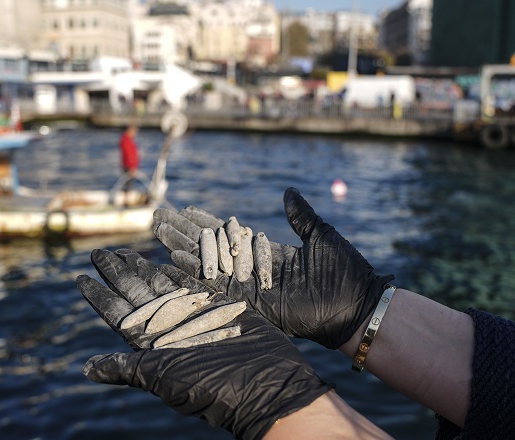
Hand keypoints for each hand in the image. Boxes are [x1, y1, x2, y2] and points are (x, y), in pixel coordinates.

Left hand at [77, 248, 331, 439]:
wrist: (265, 385)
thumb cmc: (213, 387)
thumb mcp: (164, 377)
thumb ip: (128, 368)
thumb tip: (86, 369)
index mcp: (153, 346)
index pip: (118, 314)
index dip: (99, 296)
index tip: (80, 277)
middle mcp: (171, 330)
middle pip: (138, 295)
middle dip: (119, 273)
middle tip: (100, 252)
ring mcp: (196, 318)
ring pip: (164, 286)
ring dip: (144, 269)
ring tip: (126, 251)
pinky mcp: (222, 309)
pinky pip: (196, 285)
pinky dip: (182, 272)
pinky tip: (169, 257)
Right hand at [153, 187, 393, 349]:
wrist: (356, 305)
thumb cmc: (345, 272)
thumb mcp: (320, 234)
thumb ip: (300, 215)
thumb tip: (289, 191)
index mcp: (269, 254)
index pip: (230, 234)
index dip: (207, 221)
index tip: (185, 208)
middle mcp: (253, 270)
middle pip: (210, 248)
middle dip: (184, 233)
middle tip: (158, 216)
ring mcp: (249, 287)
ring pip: (207, 264)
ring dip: (182, 247)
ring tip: (159, 231)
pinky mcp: (250, 302)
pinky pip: (216, 285)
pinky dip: (196, 271)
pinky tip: (174, 257)